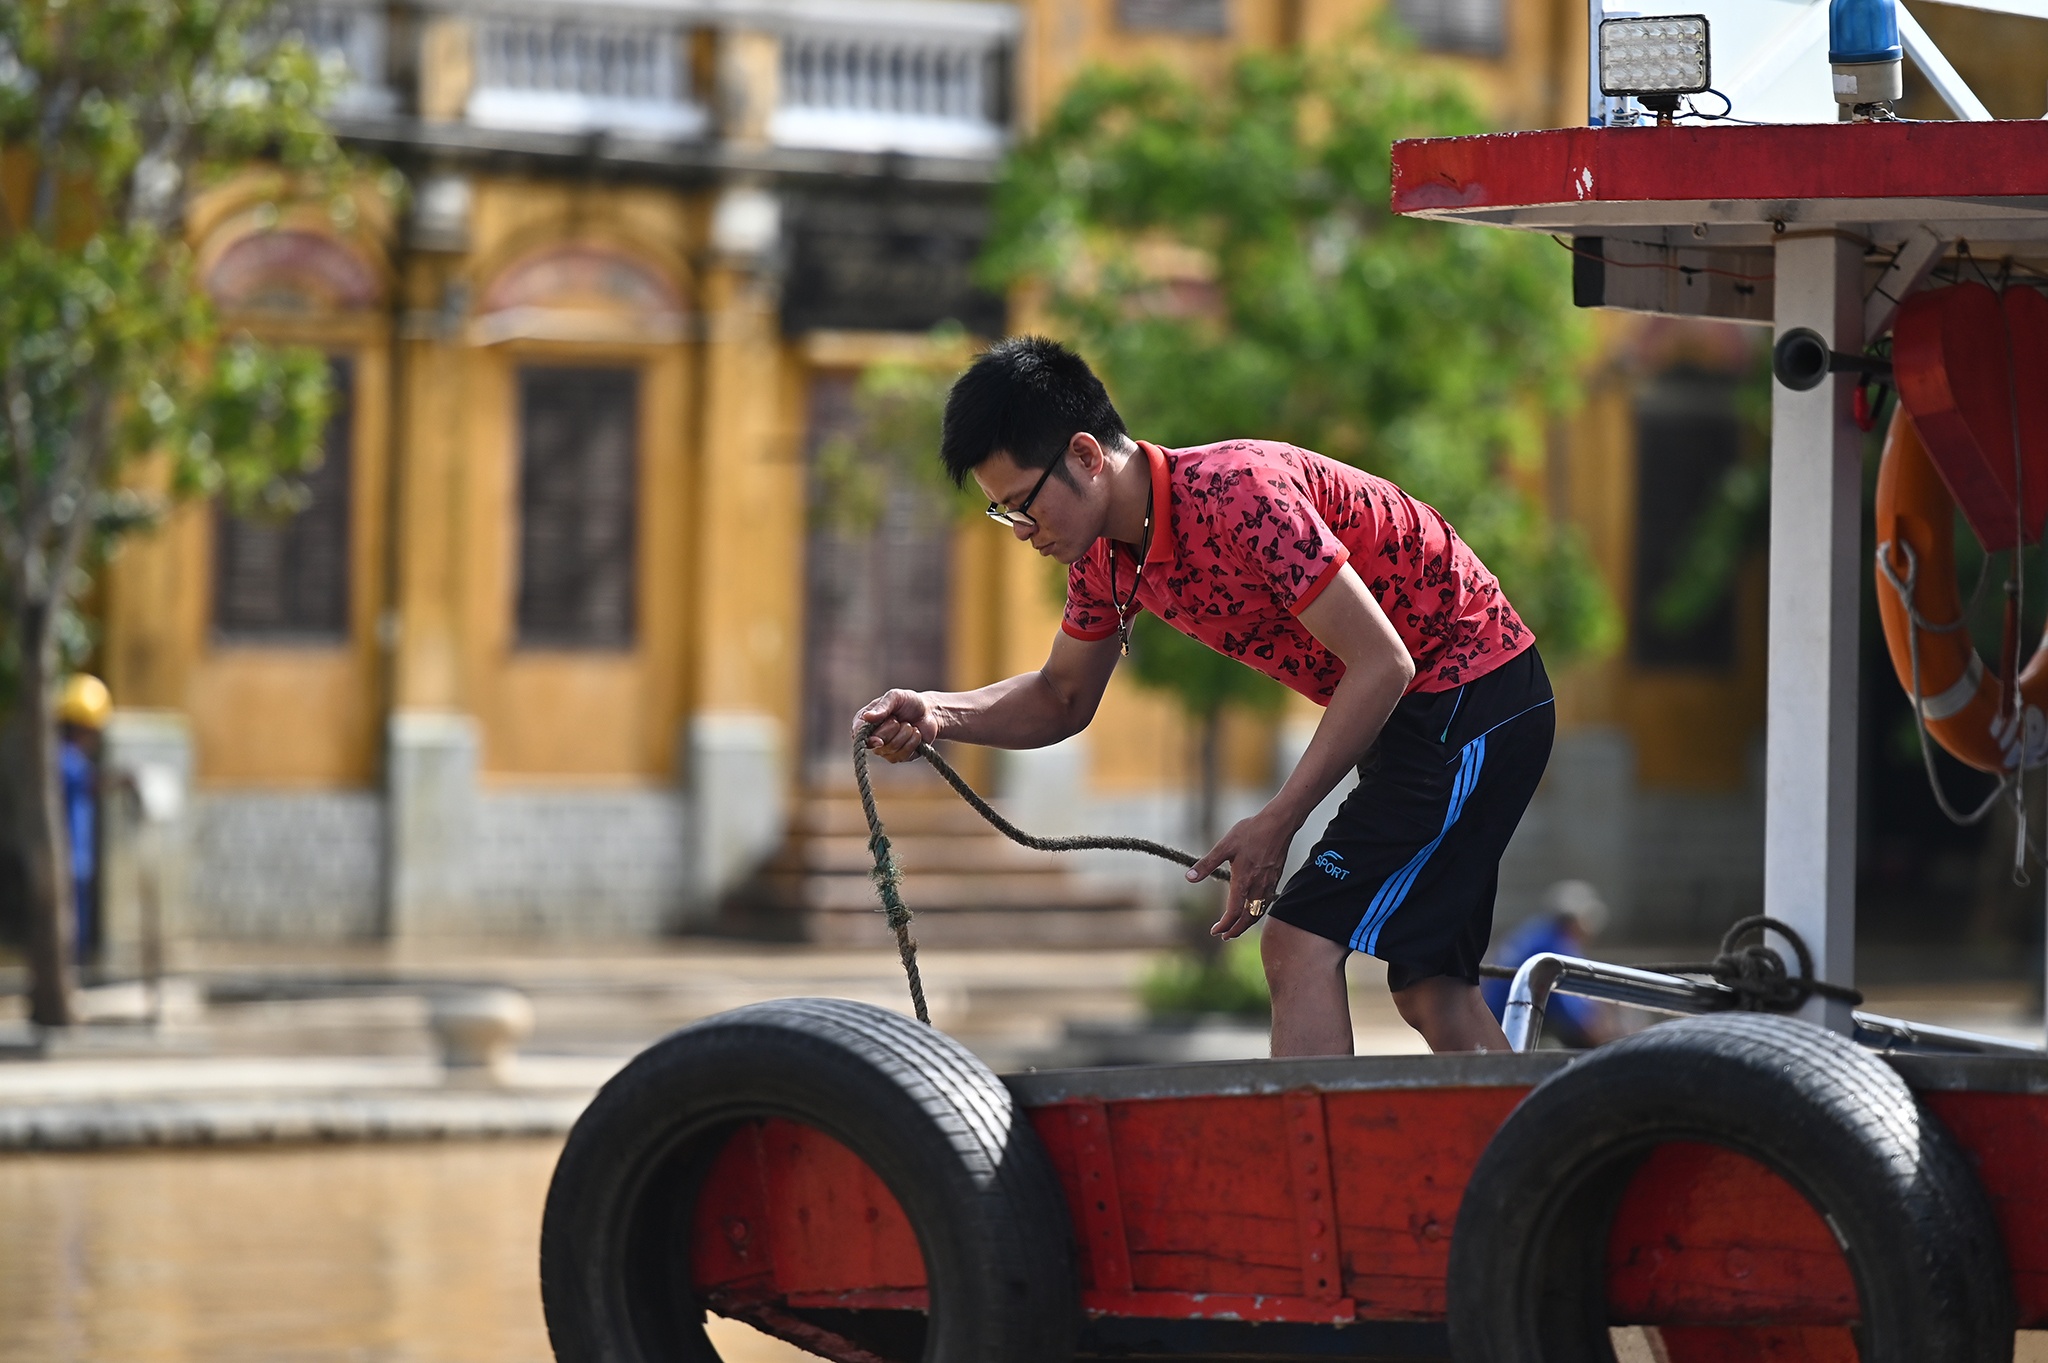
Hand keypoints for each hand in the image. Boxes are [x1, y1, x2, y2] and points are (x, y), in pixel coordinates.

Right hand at [855, 690, 939, 762]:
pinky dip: (913, 742)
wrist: (929, 712)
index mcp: (866, 722)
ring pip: (892, 749)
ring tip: (909, 724)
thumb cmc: (909, 702)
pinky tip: (915, 733)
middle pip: (877, 743)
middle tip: (898, 719)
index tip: (879, 741)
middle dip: (892, 729)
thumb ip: (882, 706)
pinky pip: (903, 755)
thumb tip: (867, 717)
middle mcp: (873, 737)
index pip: (859, 735)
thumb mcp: (895, 697)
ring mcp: (886, 749)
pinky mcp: (900, 756)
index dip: (868, 739)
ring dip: (905, 734)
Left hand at [1186, 807, 1300, 940]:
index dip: (1223, 925)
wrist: (1279, 823)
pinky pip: (1266, 903)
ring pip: (1259, 913)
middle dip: (1236, 930)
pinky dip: (1257, 913)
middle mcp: (1258, 886)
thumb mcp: (1225, 846)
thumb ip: (1207, 864)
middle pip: (1248, 919)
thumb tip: (1189, 877)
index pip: (1233, 912)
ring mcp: (1269, 884)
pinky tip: (1252, 910)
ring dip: (1247, 924)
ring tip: (1236, 928)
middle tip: (1224, 936)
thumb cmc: (1251, 832)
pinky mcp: (1275, 879)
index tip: (1214, 931)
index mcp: (1244, 881)